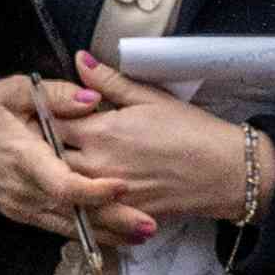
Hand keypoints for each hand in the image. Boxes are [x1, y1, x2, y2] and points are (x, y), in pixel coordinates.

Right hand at [0, 73, 152, 249]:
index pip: (64, 185)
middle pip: (75, 215)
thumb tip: (93, 99)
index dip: (95, 190)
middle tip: (151, 224)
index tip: (123, 184)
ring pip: (69, 228)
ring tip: (142, 233)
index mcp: (23, 158)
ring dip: (107, 233)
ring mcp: (21, 207)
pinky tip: (112, 233)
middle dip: (115, 221)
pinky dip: (86, 231)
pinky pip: (57, 228)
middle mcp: (23, 190)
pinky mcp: (20, 214)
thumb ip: (55, 94)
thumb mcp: (10, 90)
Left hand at [62, 51, 274, 221]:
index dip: (45, 115)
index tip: (45, 111)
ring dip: (62, 173)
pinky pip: (90, 209)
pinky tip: (88, 188)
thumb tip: (80, 59)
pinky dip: (83, 198)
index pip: (51, 122)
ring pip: (66, 186)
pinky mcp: (123, 214)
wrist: (229, 174)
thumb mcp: (150, 98)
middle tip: (48, 138)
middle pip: (51, 157)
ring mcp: (109, 194)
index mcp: (101, 133)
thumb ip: (109, 81)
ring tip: (66, 161)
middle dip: (46, 147)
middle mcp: (99, 166)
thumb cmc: (192, 131)